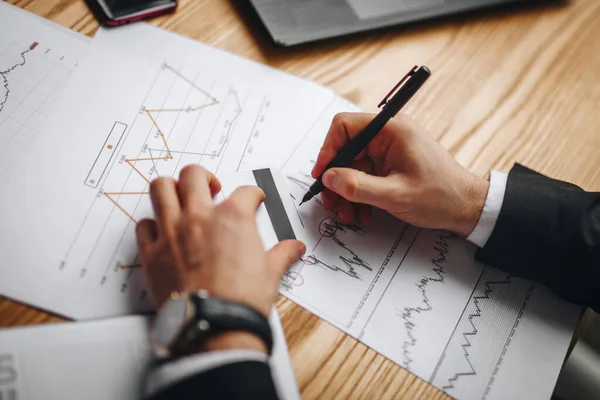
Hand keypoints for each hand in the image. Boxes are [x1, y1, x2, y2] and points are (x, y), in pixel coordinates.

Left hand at [136, 165, 305, 352]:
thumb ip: (282, 253)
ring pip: (161, 188)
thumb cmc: (242, 299)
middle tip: (211, 187)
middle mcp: (199, 217)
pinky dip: (151, 224)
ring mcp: (172, 232)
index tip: (254, 198)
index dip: (253, 193)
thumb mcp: (271, 272)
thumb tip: (294, 248)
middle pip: (194, 175)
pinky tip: (161, 230)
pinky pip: (143, 225)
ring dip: (172, 187)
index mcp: (232, 217)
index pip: (245, 191)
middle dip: (204, 176)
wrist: (215, 325)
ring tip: (181, 197)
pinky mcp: (152, 253)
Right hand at [312, 113, 488, 236]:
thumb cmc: (440, 196)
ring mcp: (389, 149)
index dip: (328, 151)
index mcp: (391, 130)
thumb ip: (357, 186)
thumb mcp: (394, 195)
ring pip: (352, 166)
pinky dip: (359, 193)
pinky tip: (362, 211)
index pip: (344, 127)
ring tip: (349, 214)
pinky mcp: (390, 163)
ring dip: (346, 191)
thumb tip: (329, 178)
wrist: (467, 207)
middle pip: (346, 150)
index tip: (322, 175)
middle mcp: (388, 134)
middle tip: (332, 203)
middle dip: (337, 179)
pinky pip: (364, 175)